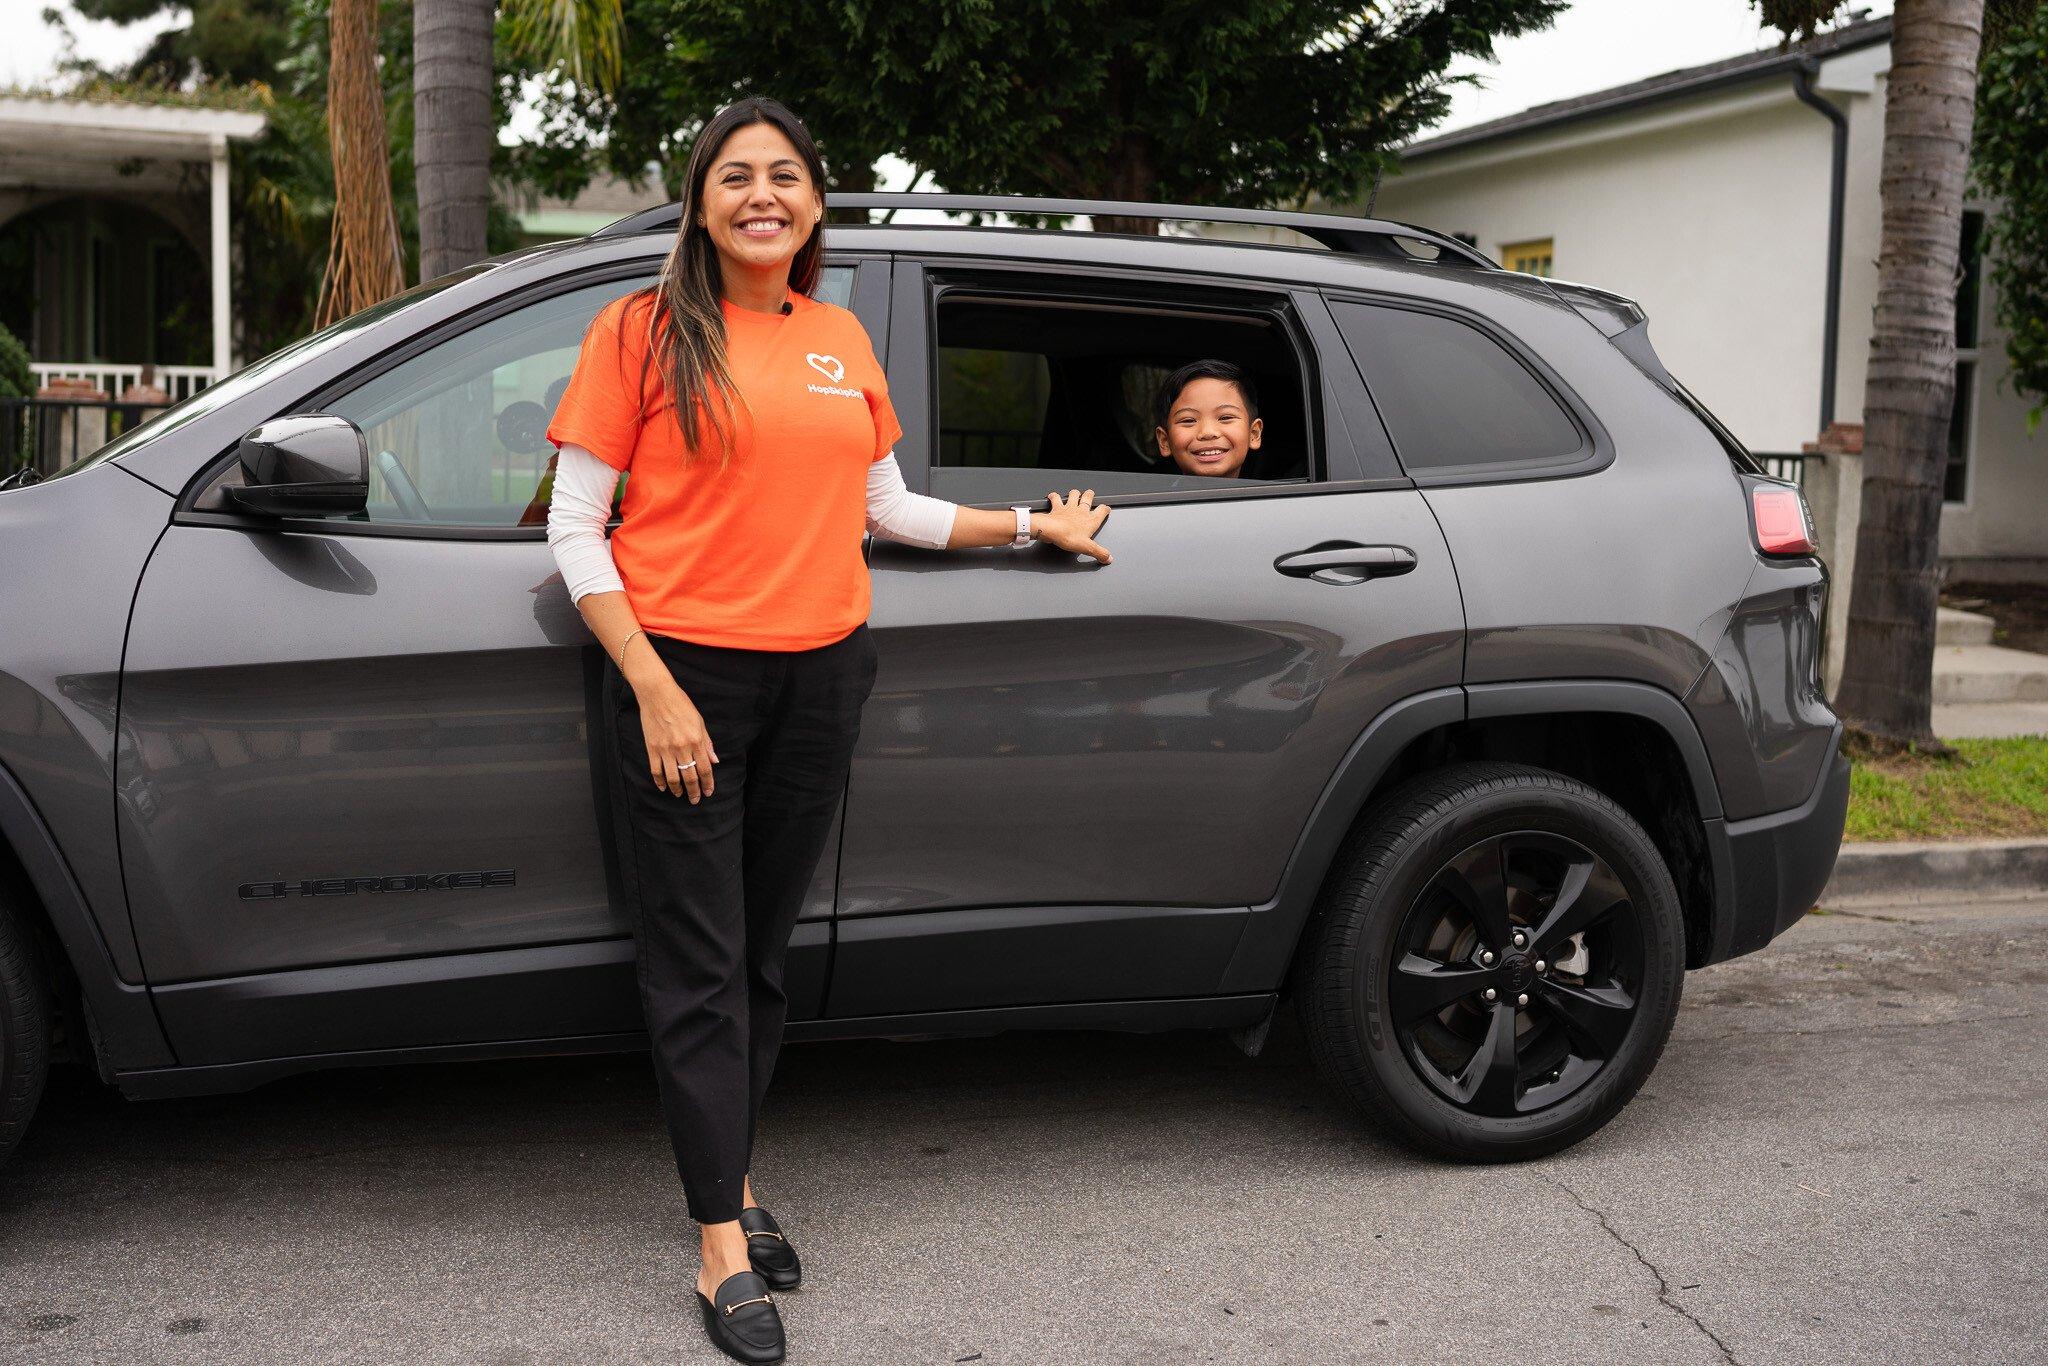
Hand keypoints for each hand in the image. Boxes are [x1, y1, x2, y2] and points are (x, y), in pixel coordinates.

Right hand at [630, 670, 718, 801]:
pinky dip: (660, 782)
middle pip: (690, 776)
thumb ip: (707, 743)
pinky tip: (664, 787)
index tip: (709, 792)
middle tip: (696, 800)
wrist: (658, 694)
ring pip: (673, 777)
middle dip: (694, 791)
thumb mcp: (699, 721)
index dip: (708, 783)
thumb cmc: (681, 705)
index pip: (705, 768)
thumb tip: (714, 761)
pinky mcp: (652, 748)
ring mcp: (666, 749)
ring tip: (680, 795)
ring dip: (678, 790)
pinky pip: (656, 770)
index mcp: (696, 740)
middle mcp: (682, 747)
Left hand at [1035, 488, 1112, 564]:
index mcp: (1091, 520)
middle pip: (1088, 497)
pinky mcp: (1057, 508)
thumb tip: (1108, 558)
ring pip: (1074, 494)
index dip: (1105, 509)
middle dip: (1090, 494)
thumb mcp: (1088, 548)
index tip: (1106, 509)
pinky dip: (1054, 496)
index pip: (1102, 510)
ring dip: (1075, 493)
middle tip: (1090, 494)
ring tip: (1075, 493)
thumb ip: (1099, 552)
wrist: (1052, 530)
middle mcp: (1081, 511)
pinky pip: (1056, 498)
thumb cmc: (1068, 536)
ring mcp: (1068, 507)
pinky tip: (1054, 496)